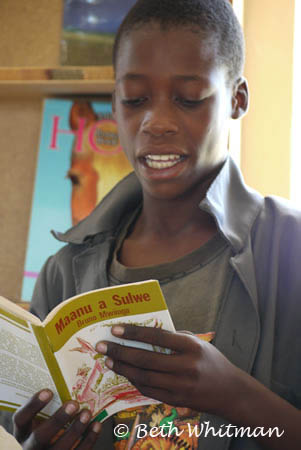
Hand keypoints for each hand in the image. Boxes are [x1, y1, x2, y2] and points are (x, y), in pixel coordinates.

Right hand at [13, 389, 100, 448]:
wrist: (51, 447)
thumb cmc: (47, 424)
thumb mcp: (40, 418)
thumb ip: (48, 405)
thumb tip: (68, 378)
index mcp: (22, 431)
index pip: (20, 419)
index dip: (33, 405)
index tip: (48, 391)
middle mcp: (30, 447)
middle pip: (40, 436)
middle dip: (58, 420)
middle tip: (73, 404)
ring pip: (59, 449)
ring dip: (76, 430)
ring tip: (87, 412)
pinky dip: (89, 440)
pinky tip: (96, 425)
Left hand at [96, 325, 243, 418]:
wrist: (230, 392)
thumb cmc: (212, 361)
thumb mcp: (199, 342)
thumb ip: (175, 337)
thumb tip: (146, 333)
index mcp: (191, 347)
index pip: (157, 336)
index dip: (134, 332)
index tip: (115, 329)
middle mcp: (186, 366)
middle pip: (146, 359)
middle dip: (121, 352)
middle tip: (103, 346)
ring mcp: (181, 386)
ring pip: (144, 377)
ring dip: (123, 369)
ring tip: (109, 360)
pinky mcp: (177, 401)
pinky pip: (150, 391)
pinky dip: (135, 382)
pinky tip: (126, 374)